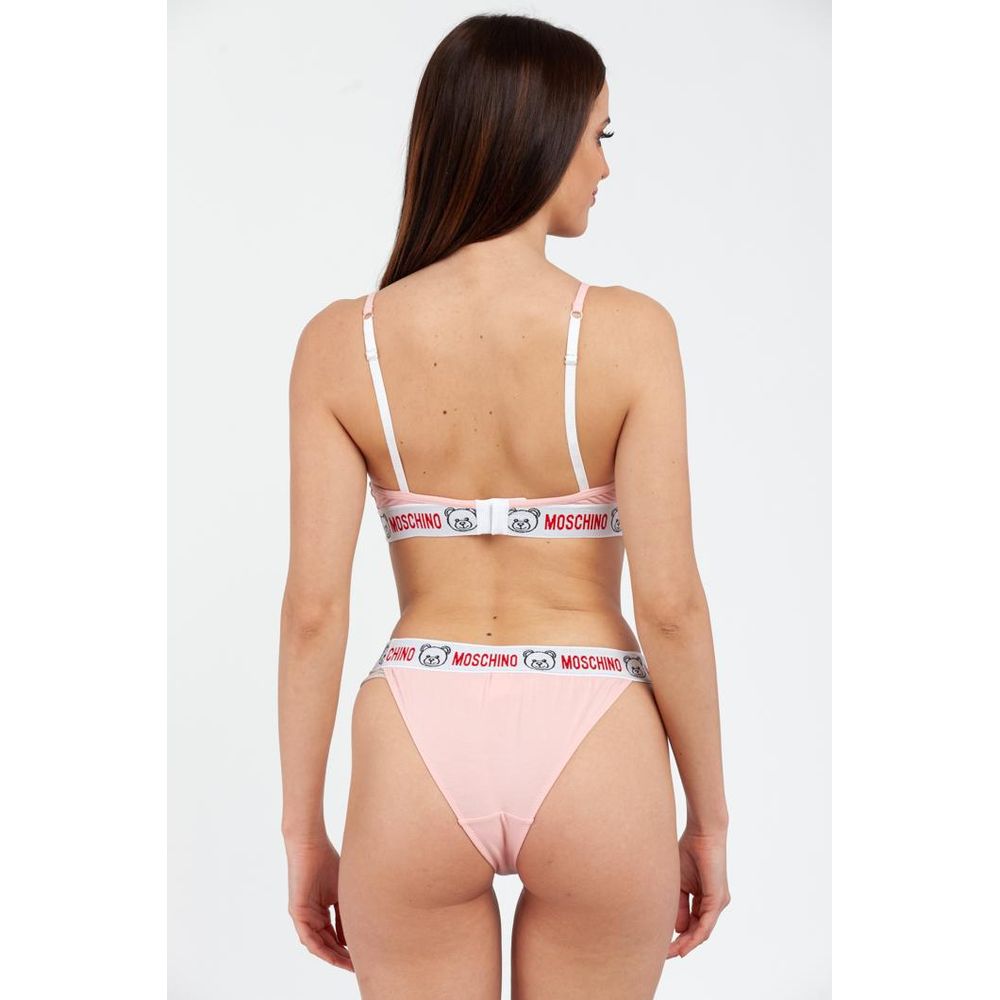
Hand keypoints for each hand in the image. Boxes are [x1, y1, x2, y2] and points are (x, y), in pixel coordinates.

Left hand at [285, 835, 353, 972]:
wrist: (311, 845)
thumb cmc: (327, 862)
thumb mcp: (341, 893)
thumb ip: (344, 915)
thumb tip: (350, 939)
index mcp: (321, 912)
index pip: (334, 937)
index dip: (347, 949)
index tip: (361, 958)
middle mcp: (311, 917)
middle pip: (326, 944)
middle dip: (342, 957)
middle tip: (357, 967)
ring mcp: (303, 916)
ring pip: (317, 944)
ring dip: (332, 956)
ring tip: (348, 964)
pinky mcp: (297, 912)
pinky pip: (307, 936)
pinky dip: (319, 947)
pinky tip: (331, 955)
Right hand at [667, 824, 730, 958]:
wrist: (702, 833)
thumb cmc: (689, 851)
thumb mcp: (679, 883)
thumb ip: (680, 905)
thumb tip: (677, 928)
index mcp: (704, 898)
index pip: (691, 924)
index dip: (677, 936)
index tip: (661, 945)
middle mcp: (713, 903)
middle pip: (697, 931)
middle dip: (680, 944)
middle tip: (663, 955)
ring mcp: (717, 902)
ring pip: (703, 932)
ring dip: (686, 944)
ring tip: (670, 954)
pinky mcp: (718, 899)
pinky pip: (707, 924)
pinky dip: (695, 937)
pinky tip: (684, 946)